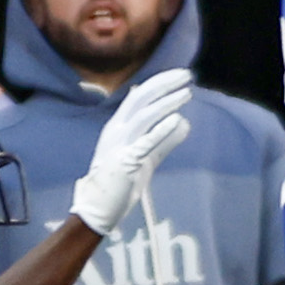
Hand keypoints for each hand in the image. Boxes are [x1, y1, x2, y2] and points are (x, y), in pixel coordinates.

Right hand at [70, 66, 194, 237]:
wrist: (97, 208)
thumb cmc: (119, 182)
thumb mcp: (145, 157)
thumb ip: (164, 141)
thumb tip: (184, 124)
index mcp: (118, 126)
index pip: (139, 96)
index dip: (160, 83)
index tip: (179, 76)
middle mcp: (117, 130)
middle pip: (141, 98)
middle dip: (164, 84)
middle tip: (186, 75)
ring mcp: (119, 145)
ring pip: (144, 115)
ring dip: (166, 102)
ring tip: (186, 93)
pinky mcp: (125, 161)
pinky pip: (145, 142)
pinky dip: (161, 129)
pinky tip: (177, 119)